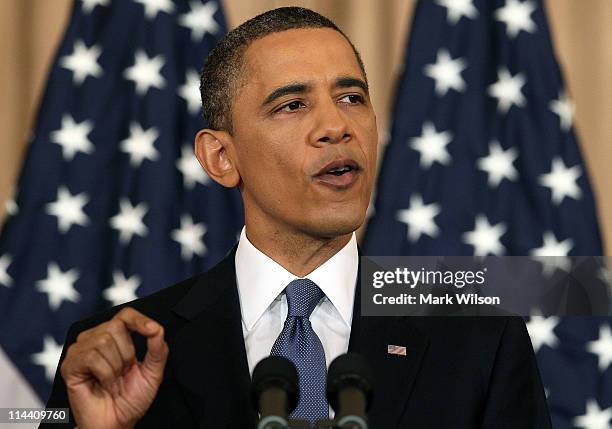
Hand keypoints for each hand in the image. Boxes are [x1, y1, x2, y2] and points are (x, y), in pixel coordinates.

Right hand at [61, 308, 168, 428]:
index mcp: (114, 336)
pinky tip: (102, 383)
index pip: (126, 315)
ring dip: (116, 366)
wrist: (116, 423)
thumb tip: (157, 328)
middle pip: (115, 326)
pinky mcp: (70, 365)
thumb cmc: (131, 399)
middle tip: (123, 372)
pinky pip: (92, 357)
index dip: (139, 319)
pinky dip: (105, 373)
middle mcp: (95, 338)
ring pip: (103, 341)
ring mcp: (80, 350)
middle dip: (127, 353)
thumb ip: (158, 349)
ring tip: (113, 379)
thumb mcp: (152, 373)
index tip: (152, 331)